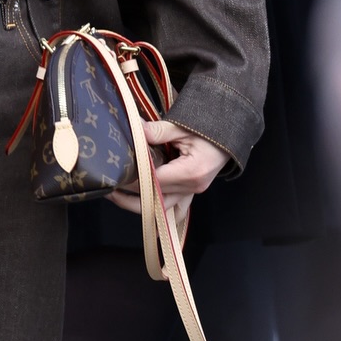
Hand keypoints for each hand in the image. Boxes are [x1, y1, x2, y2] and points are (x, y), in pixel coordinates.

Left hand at [109, 122, 226, 215]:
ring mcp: (193, 194)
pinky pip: (173, 211)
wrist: (230, 134)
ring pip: (162, 211)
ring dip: (140, 206)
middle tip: (110, 190)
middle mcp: (192, 188)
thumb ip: (156, 131)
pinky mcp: (191, 194)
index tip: (116, 175)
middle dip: (129, 198)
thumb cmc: (209, 130)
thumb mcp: (182, 127)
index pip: (154, 182)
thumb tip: (133, 128)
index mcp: (190, 172)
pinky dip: (157, 213)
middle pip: (155, 201)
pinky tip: (142, 211)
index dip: (133, 181)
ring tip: (118, 197)